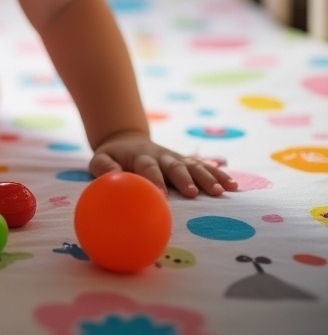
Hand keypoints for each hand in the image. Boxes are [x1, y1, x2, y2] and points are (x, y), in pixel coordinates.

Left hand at [90, 131, 238, 197]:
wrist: (127, 140)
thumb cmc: (113, 157)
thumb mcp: (101, 159)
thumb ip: (103, 167)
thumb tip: (114, 177)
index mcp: (140, 157)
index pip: (148, 167)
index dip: (154, 180)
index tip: (161, 195)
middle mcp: (161, 156)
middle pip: (174, 166)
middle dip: (184, 179)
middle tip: (193, 193)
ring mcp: (176, 158)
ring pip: (193, 166)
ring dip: (206, 177)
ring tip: (220, 191)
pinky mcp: (187, 162)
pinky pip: (205, 167)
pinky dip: (218, 175)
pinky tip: (233, 186)